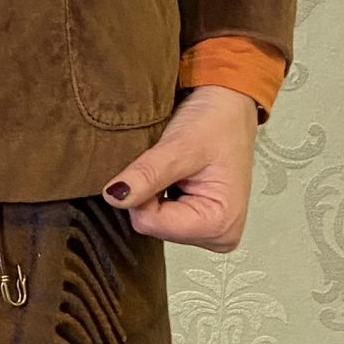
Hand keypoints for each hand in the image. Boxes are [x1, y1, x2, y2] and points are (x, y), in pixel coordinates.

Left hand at [100, 85, 258, 250]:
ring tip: (174, 170)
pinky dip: (159, 196)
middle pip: (151, 225)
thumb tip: (114, 196)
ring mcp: (209, 232)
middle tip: (169, 166)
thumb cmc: (217, 122)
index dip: (142, 193)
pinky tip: (174, 178)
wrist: (229, 108)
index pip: (150, 223)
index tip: (159, 166)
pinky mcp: (199, 224)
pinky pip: (161, 218)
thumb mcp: (180, 145)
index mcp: (219, 224)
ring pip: (152, 222)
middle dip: (149, 194)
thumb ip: (147, 174)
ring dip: (153, 194)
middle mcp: (218, 236)